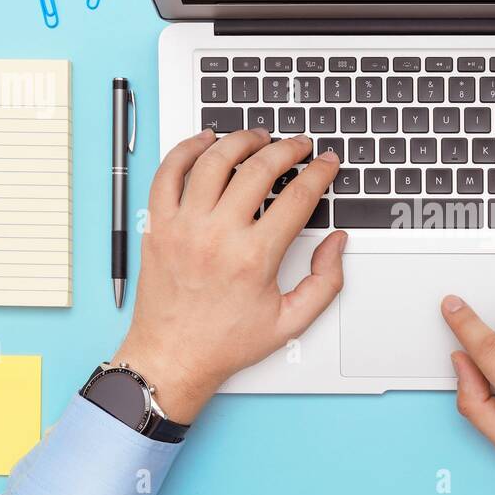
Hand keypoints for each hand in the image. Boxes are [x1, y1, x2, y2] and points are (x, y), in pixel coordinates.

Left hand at [115, 129, 344, 423]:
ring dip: (240, 141)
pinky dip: (186, 149)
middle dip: (287, 149)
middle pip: (259, 169)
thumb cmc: (225, 342)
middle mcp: (217, 236)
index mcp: (254, 257)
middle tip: (297, 145)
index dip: (319, 172)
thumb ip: (326, 282)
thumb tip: (336, 243)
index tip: (325, 162)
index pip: (297, 197)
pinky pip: (168, 173)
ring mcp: (183, 227)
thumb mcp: (291, 322)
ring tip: (256, 138)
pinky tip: (203, 142)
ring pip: (214, 161)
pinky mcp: (158, 226)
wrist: (172, 357)